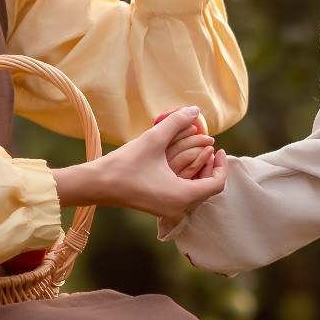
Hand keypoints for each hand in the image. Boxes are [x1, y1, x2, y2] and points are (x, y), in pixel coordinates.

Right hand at [53, 106, 226, 219]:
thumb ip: (176, 122)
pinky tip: (181, 163)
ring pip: (196, 193)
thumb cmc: (125, 164)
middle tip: (209, 148)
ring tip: (197, 152)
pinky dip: (188, 179)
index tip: (218, 147)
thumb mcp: (153, 140)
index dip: (222, 164)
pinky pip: (184, 195)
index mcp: (182, 196)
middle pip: (208, 189)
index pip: (217, 183)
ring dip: (200, 173)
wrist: (97, 184)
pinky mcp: (160, 208)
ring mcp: (169, 210)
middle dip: (211, 167)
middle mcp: (179, 208)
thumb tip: (194, 110)